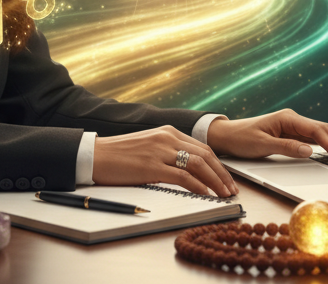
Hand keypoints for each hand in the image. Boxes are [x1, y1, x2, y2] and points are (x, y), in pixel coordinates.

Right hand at [92, 125, 238, 197]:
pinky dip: (198, 185)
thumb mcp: (148, 145)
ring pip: (198, 164)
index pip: (202, 147)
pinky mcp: (151, 166)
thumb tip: (187, 169)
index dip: (218, 165)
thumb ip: (167, 151)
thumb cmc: (119, 154)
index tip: (226, 179)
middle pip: (205, 154)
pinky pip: (182, 176)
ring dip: (215, 181)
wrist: (96, 155)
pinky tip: (205, 194)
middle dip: (222, 174)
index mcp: (168, 131)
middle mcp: (167, 137)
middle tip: (232, 189)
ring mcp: (160, 150)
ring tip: (224, 194)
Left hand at [205, 109, 327, 160]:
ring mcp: (292, 126)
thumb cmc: (241, 139)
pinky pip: (312, 139)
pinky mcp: (290, 134)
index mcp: (287, 118)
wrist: (226, 136)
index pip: (315, 130)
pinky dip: (325, 145)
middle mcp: (292, 119)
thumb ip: (286, 147)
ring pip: (319, 134)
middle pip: (322, 130)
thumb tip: (310, 151)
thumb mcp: (262, 145)